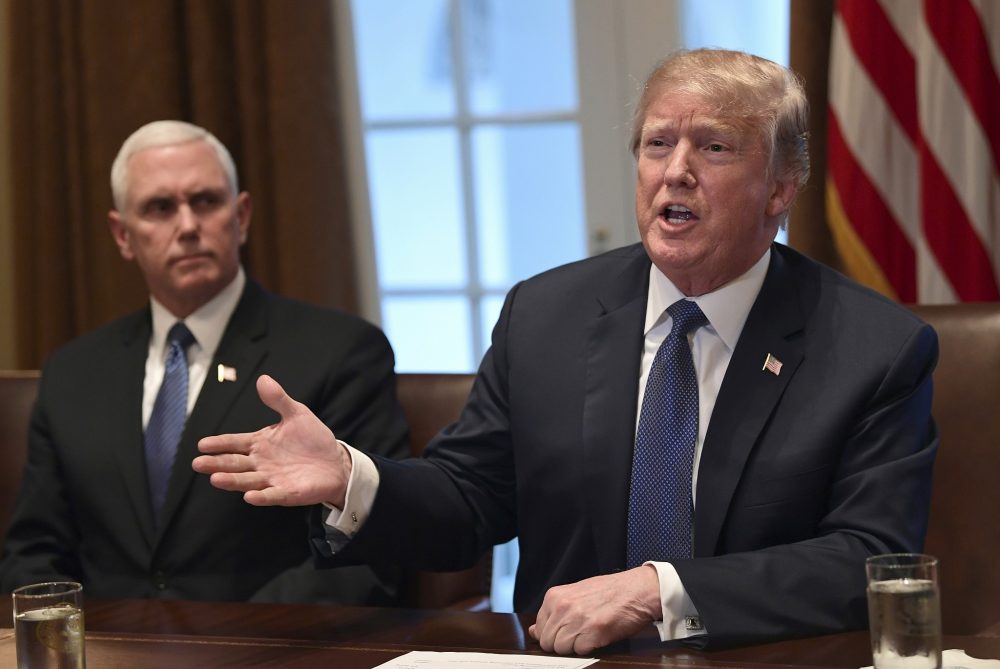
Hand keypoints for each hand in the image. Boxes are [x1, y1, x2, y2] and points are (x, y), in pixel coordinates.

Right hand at [192, 374, 351, 506]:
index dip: (219, 444)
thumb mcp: (297, 414)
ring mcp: (272, 479)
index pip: (235, 443)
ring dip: (232, 480)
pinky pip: (272, 495)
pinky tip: (249, 496)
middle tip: (198, 463)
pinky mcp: (287, 493)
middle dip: (216, 463)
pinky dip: (261, 496)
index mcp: (260, 443)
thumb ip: (278, 399)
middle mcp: (261, 463)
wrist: (336, 462)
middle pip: (234, 463)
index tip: (202, 444)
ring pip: (247, 480)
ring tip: (215, 478)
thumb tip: (263, 379)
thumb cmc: (313, 439)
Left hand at [528, 566, 660, 654]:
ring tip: (589, 632)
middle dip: (561, 643)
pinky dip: (589, 648)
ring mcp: (577, 619)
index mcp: (555, 597)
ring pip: (561, 649)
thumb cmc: (608, 592)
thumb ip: (553, 612)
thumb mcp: (574, 595)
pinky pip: (580, 651)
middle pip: (548, 642)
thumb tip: (533, 631)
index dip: (552, 634)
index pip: (539, 629)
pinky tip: (598, 635)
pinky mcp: (593, 632)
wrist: (636, 590)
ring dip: (575, 646)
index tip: (565, 631)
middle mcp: (563, 607)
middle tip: (579, 634)